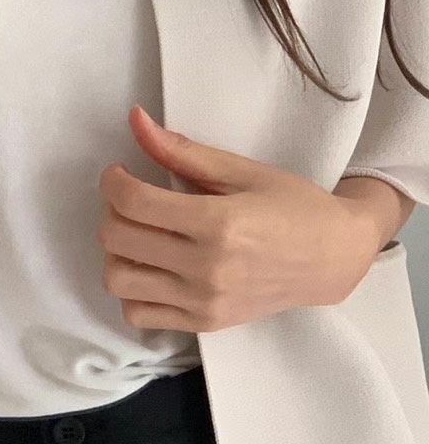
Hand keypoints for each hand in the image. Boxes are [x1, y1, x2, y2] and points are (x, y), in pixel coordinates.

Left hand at [96, 106, 377, 332]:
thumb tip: (135, 121)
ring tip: (138, 236)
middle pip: (117, 240)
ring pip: (119, 281)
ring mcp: (204, 301)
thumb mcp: (241, 170)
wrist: (333, 259)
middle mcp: (207, 268)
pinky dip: (132, 291)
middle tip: (131, 200)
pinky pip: (138, 314)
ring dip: (116, 253)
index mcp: (218, 223)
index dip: (113, 182)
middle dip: (111, 211)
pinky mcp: (204, 323)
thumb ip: (183, 152)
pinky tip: (151, 268)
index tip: (119, 173)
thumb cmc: (292, 206)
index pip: (133, 202)